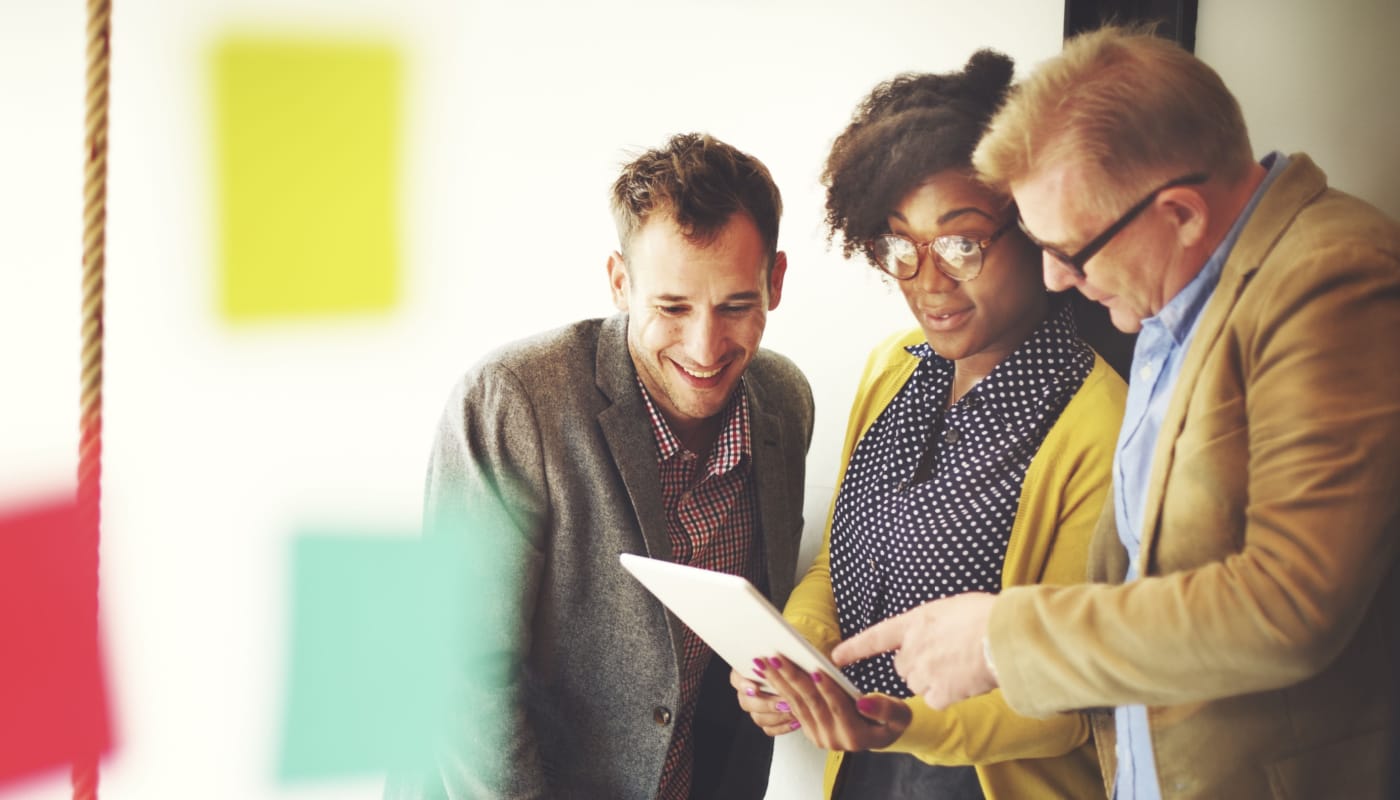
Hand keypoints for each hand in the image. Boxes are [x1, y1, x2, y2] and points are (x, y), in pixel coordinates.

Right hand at [729, 664, 798, 736]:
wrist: (803, 680)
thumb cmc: (793, 665)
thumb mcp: (786, 660)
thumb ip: (778, 662)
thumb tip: (777, 662)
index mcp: (746, 672)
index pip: (736, 679)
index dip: (744, 685)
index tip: (755, 688)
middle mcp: (748, 692)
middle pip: (746, 702)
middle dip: (766, 704)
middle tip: (783, 702)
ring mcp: (756, 708)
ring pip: (758, 718)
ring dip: (777, 716)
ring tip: (793, 711)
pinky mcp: (767, 721)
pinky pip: (769, 729)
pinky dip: (783, 726)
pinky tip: (796, 720)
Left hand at [760, 656, 909, 751]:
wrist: (880, 735)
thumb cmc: (891, 720)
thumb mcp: (899, 716)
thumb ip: (885, 709)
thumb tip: (863, 702)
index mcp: (856, 736)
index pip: (838, 708)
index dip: (827, 689)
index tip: (815, 670)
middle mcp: (834, 740)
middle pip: (811, 704)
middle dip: (793, 679)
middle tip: (777, 658)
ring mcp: (820, 737)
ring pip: (797, 705)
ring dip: (780, 682)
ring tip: (765, 662)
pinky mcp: (810, 731)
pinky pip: (794, 708)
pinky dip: (780, 689)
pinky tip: (770, 673)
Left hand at [831, 592, 997, 709]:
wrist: (1007, 635)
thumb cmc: (989, 616)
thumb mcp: (953, 608)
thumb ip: (935, 624)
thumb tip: (938, 633)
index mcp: (915, 621)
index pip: (876, 637)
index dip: (854, 648)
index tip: (835, 657)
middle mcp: (913, 647)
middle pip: (903, 665)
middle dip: (919, 664)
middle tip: (947, 656)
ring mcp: (924, 671)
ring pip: (918, 683)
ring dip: (934, 680)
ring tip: (961, 666)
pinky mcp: (939, 693)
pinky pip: (935, 699)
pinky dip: (948, 695)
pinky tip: (965, 682)